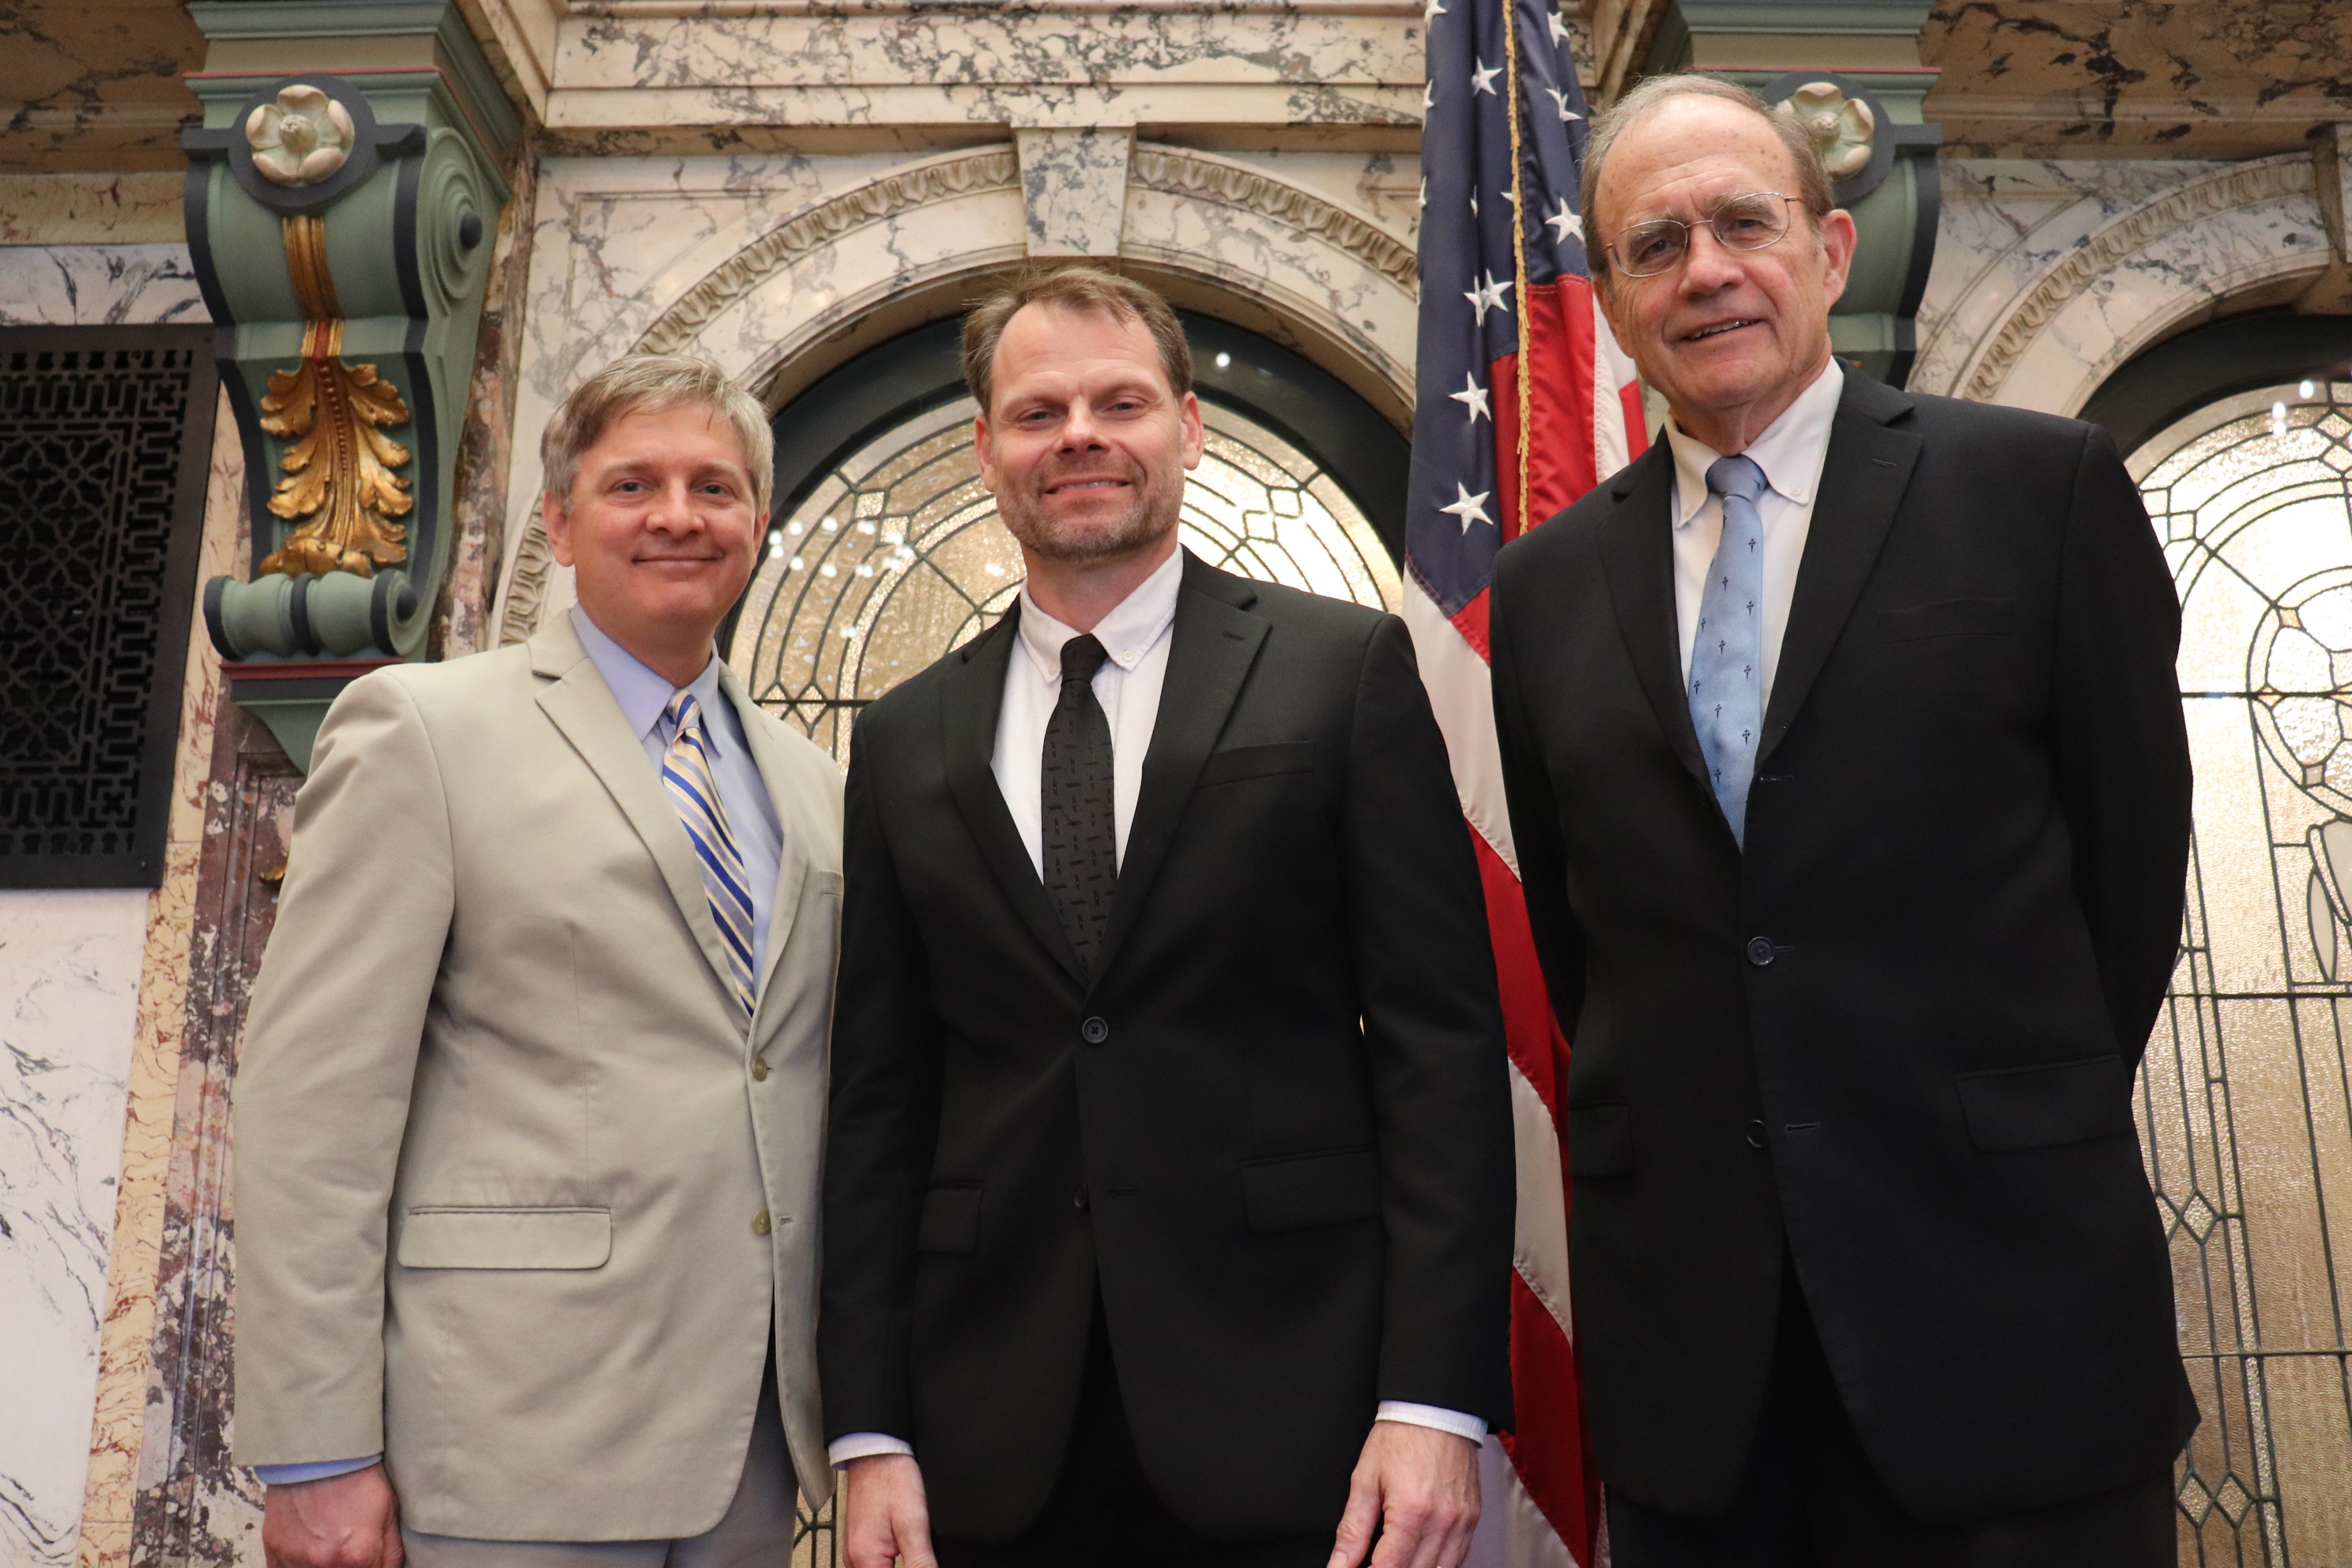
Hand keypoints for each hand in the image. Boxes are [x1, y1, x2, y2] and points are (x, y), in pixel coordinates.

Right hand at [262, 1463, 402, 1567]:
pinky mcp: (273, 1549)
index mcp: (358, 1555)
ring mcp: (295, 1558)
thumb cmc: (357, 1475)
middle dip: (348, 1565)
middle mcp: (324, 1563)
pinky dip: (297, 1565)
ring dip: (322, 1566)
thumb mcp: (389, 1511)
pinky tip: (309, 1552)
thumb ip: (390, 1552)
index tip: (368, 1560)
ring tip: (329, 1544)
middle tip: (348, 1549)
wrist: (320, 1450)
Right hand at [842, 1453, 936, 1567]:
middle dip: (908, 1567)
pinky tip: (907, 1556)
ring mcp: (856, 1553)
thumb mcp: (913, 1522)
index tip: (922, 1563)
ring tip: (916, 1554)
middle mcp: (855, 1561)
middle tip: (921, 1557)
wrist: (876, 1453)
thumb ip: (921, 1561)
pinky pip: (875, 1565)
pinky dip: (891, 1565)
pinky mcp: (862, 1545)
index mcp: (866, 1560)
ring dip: (902, 1566)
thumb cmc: (892, 1480)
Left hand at [1327, 1422, 1479, 1567]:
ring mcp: (1462, 1523)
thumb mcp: (1365, 1480)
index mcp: (1412, 1512)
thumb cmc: (1400, 1438)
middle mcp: (1442, 1522)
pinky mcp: (1472, 1519)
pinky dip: (1437, 1564)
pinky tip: (1419, 1556)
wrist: (1435, 1411)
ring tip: (1394, 1558)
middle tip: (1373, 1562)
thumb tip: (1339, 1563)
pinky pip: (1457, 1558)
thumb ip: (1352, 1530)